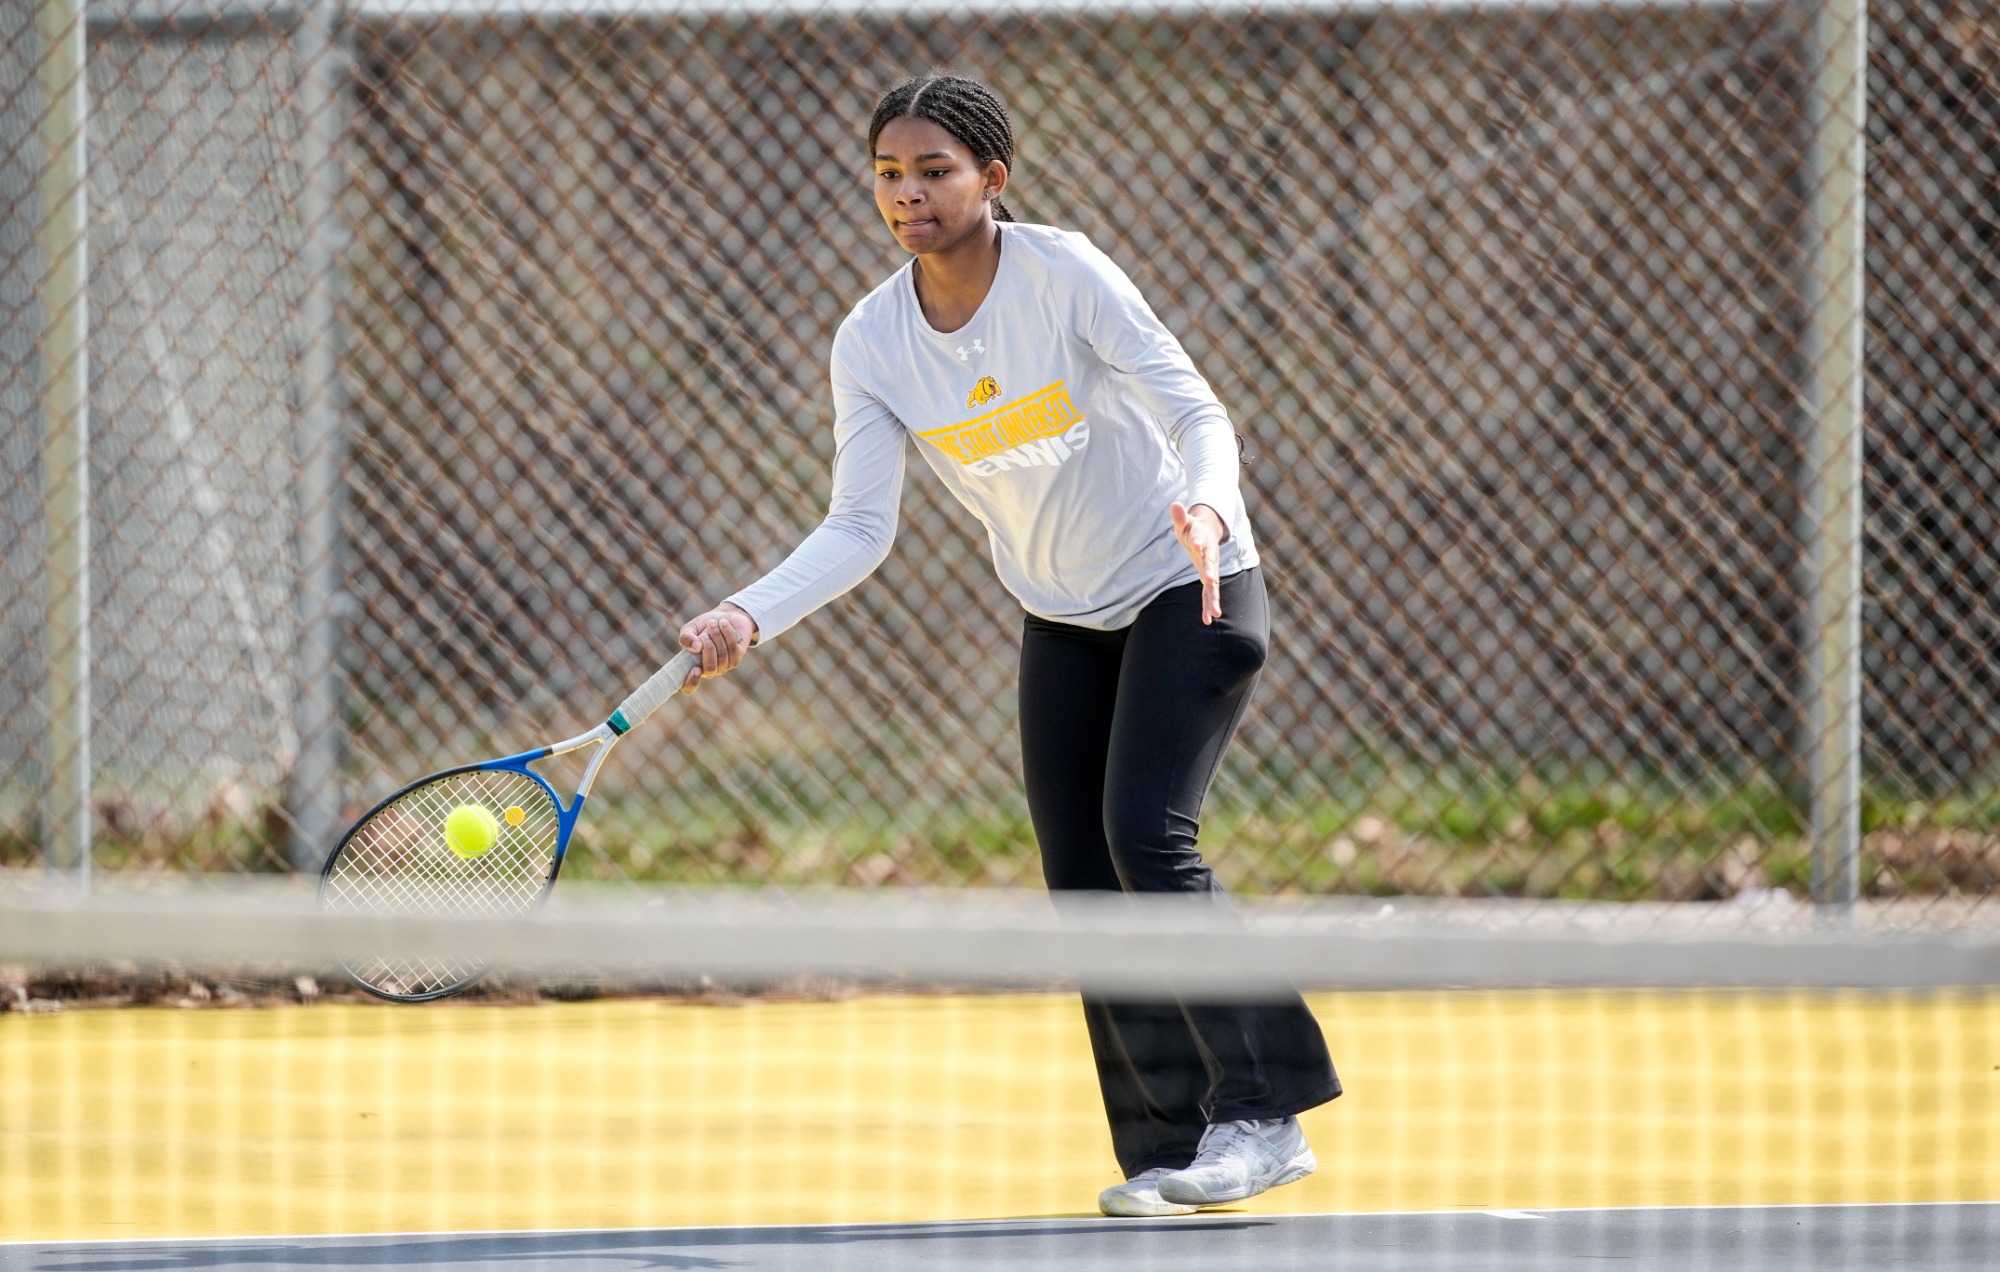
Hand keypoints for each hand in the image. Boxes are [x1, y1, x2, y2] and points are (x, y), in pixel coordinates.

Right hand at [677, 603, 756, 693]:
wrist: (724, 616)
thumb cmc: (703, 626)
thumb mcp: (690, 629)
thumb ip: (686, 637)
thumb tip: (696, 647)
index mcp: (694, 667)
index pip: (690, 687)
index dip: (691, 683)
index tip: (694, 670)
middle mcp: (710, 670)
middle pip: (709, 668)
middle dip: (708, 648)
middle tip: (704, 634)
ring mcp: (725, 665)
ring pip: (722, 656)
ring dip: (716, 636)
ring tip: (713, 623)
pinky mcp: (737, 656)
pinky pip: (732, 647)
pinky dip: (727, 633)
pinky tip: (723, 623)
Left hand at [1169, 502, 1226, 624]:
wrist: (1207, 532)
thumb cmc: (1192, 527)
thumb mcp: (1184, 521)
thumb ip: (1179, 516)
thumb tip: (1174, 505)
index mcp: (1204, 541)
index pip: (1203, 544)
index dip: (1201, 545)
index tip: (1199, 547)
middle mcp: (1210, 557)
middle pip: (1211, 567)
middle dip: (1210, 575)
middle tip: (1211, 583)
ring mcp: (1210, 569)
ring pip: (1212, 586)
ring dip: (1213, 599)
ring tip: (1215, 614)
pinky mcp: (1208, 577)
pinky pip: (1208, 593)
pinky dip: (1207, 605)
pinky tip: (1208, 620)